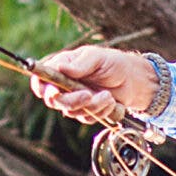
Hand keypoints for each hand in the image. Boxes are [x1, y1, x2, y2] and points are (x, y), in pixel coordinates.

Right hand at [28, 45, 156, 125]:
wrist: (134, 80)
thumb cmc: (114, 63)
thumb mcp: (97, 57)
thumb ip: (79, 65)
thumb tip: (60, 67)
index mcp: (61, 67)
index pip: (40, 80)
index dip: (42, 88)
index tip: (54, 92)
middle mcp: (64, 85)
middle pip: (53, 100)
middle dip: (71, 100)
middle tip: (87, 95)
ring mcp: (75, 99)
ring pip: (71, 112)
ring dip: (92, 105)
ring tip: (107, 95)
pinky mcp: (86, 111)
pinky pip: (87, 118)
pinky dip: (101, 111)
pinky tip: (110, 101)